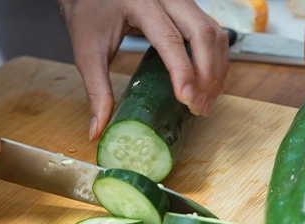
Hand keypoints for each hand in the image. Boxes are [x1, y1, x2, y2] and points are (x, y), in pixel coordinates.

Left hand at [60, 0, 229, 139]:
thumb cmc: (90, 16)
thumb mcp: (88, 53)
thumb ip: (97, 91)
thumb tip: (98, 130)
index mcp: (141, 4)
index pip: (169, 38)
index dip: (182, 70)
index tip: (186, 99)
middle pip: (203, 33)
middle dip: (206, 74)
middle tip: (198, 107)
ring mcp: (183, 3)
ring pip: (215, 34)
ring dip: (216, 71)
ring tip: (204, 103)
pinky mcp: (190, 11)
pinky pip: (214, 35)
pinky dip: (216, 62)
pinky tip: (208, 86)